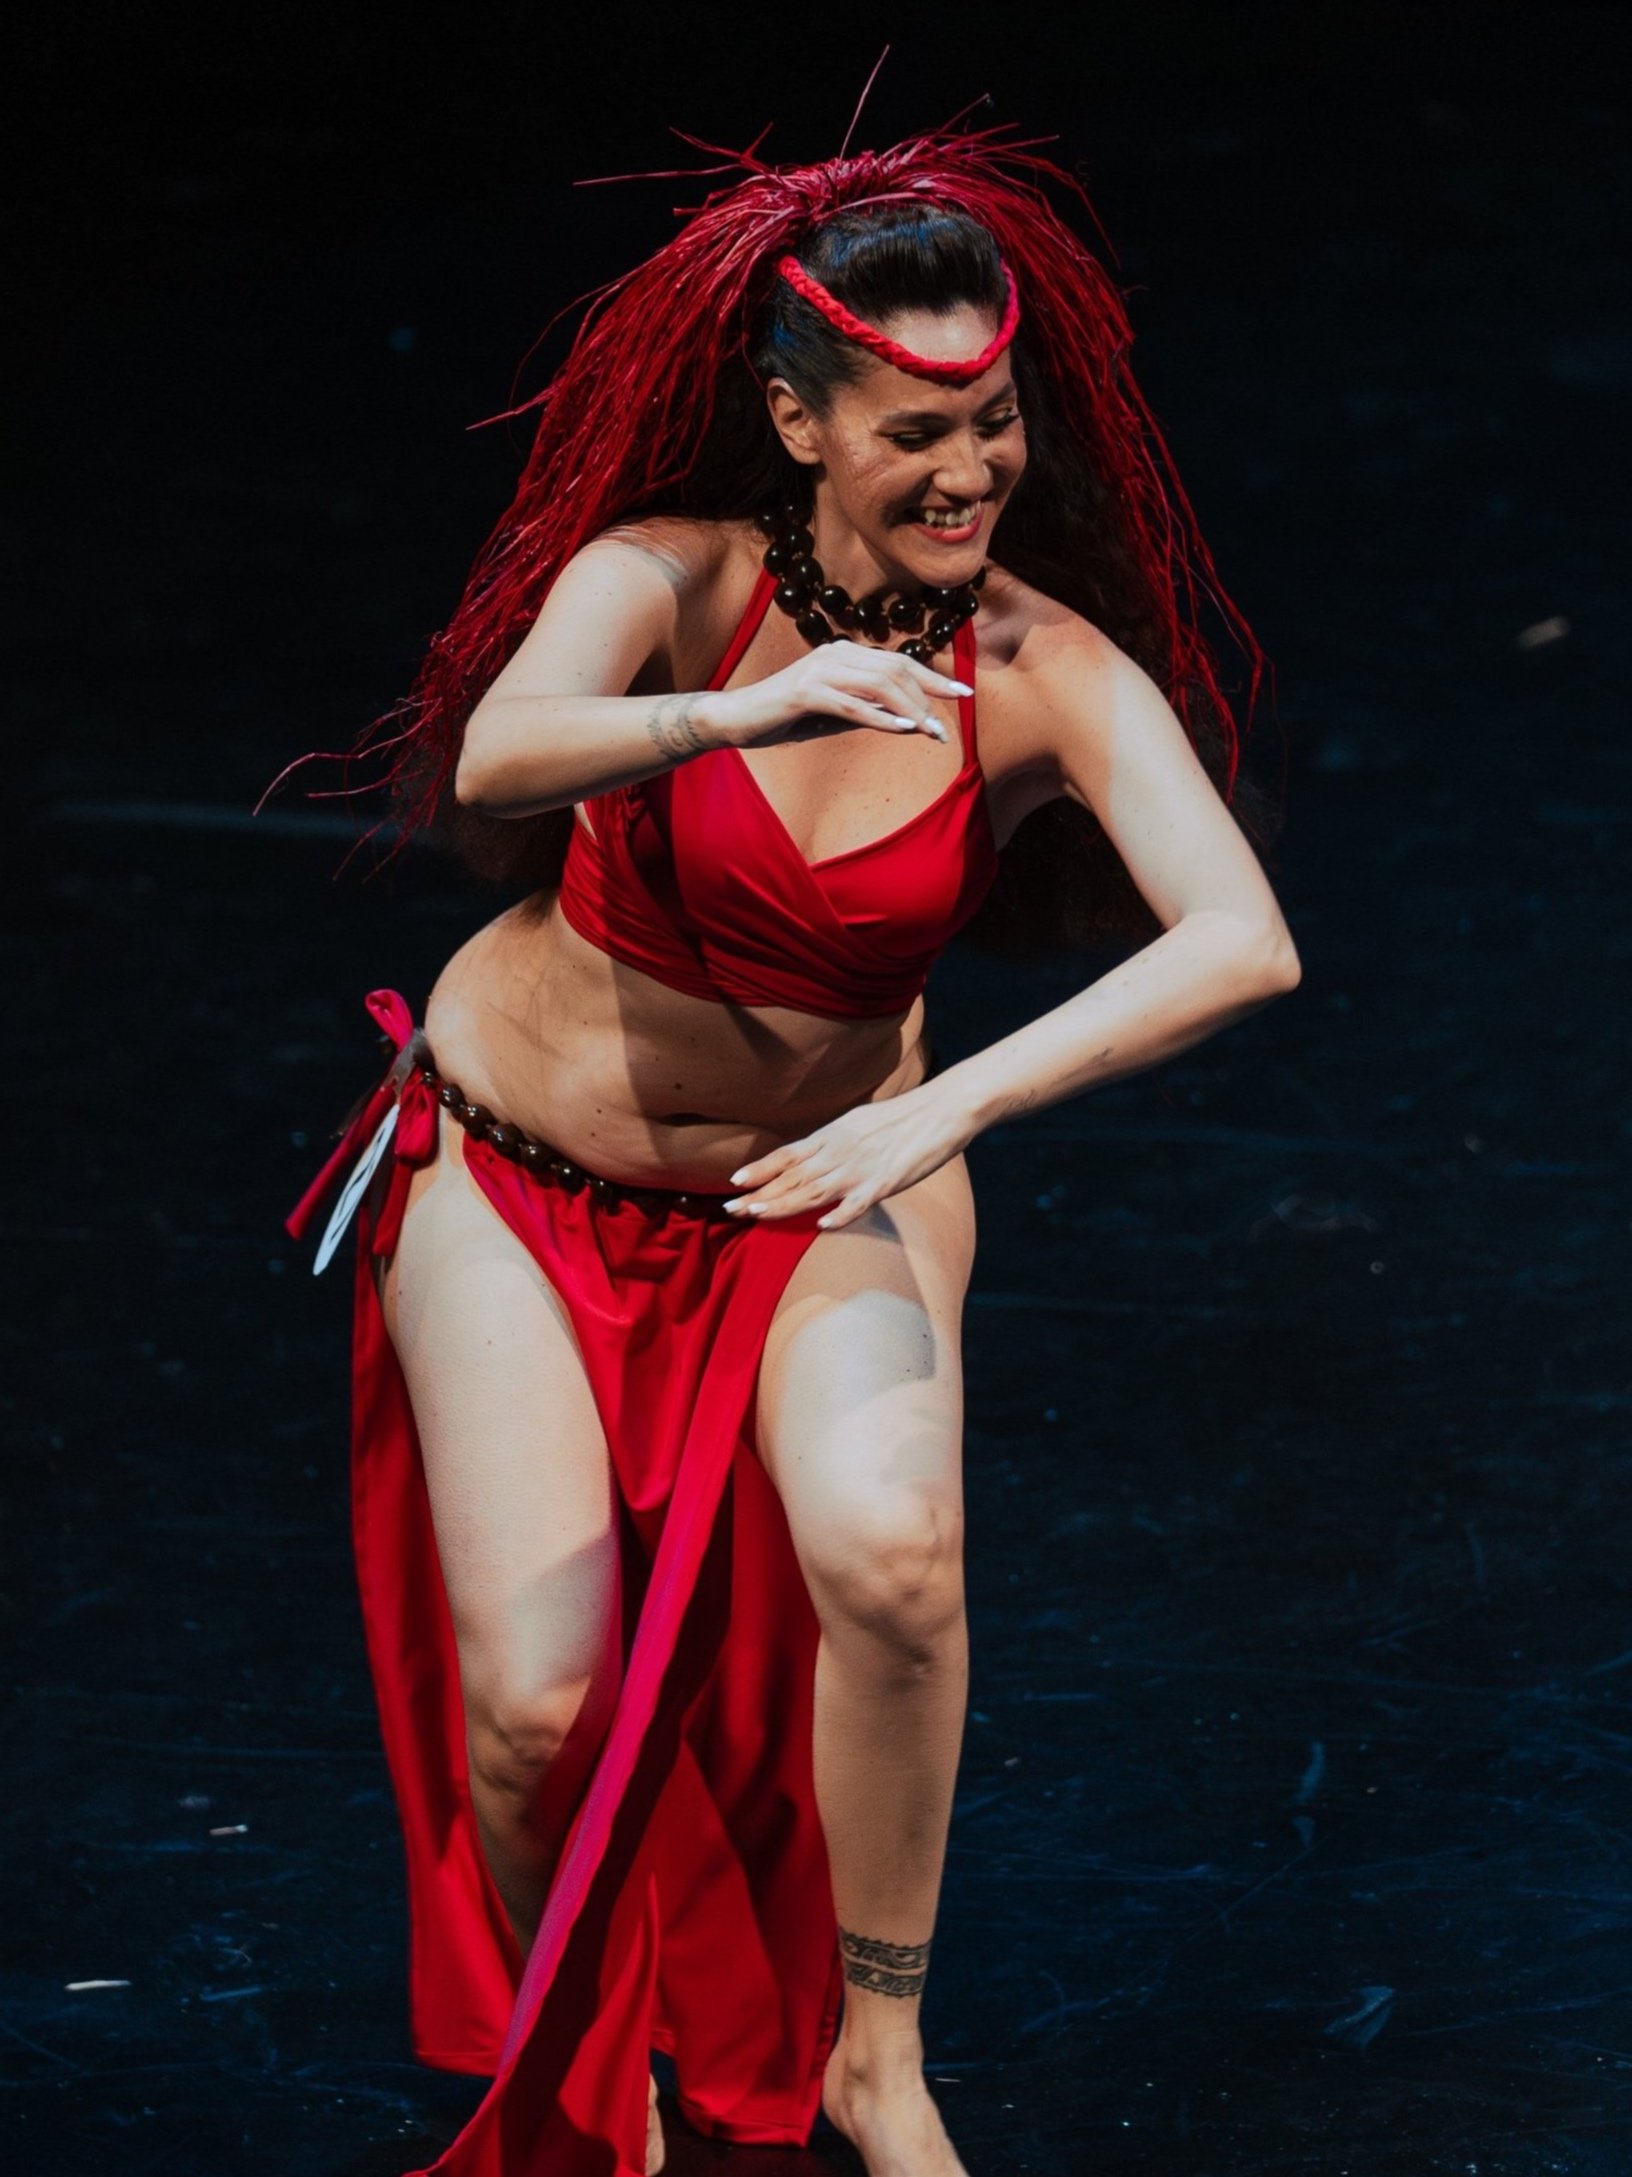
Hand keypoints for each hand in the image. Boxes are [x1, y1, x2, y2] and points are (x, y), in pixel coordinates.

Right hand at [707, 639, 969, 750]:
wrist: (736, 718)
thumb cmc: (787, 717)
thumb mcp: (837, 714)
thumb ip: (870, 711)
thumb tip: (912, 721)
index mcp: (845, 655)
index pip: (899, 661)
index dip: (934, 677)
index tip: (963, 693)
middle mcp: (835, 655)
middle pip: (895, 669)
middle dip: (928, 696)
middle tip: (949, 725)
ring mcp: (818, 671)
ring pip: (878, 685)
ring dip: (909, 710)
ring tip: (930, 732)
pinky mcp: (804, 693)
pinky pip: (850, 705)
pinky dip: (879, 718)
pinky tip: (901, 730)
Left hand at [722, 1083, 971, 1229]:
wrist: (940, 1110)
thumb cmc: (901, 1118)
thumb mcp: (858, 1124)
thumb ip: (833, 1142)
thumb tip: (812, 1154)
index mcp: (832, 1136)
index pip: (787, 1155)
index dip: (760, 1169)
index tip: (734, 1181)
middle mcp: (839, 1152)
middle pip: (792, 1177)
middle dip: (760, 1194)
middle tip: (730, 1208)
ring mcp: (861, 1168)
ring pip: (815, 1190)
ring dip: (784, 1204)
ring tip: (758, 1215)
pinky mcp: (886, 1182)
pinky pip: (860, 1202)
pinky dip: (841, 1214)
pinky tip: (823, 1226)